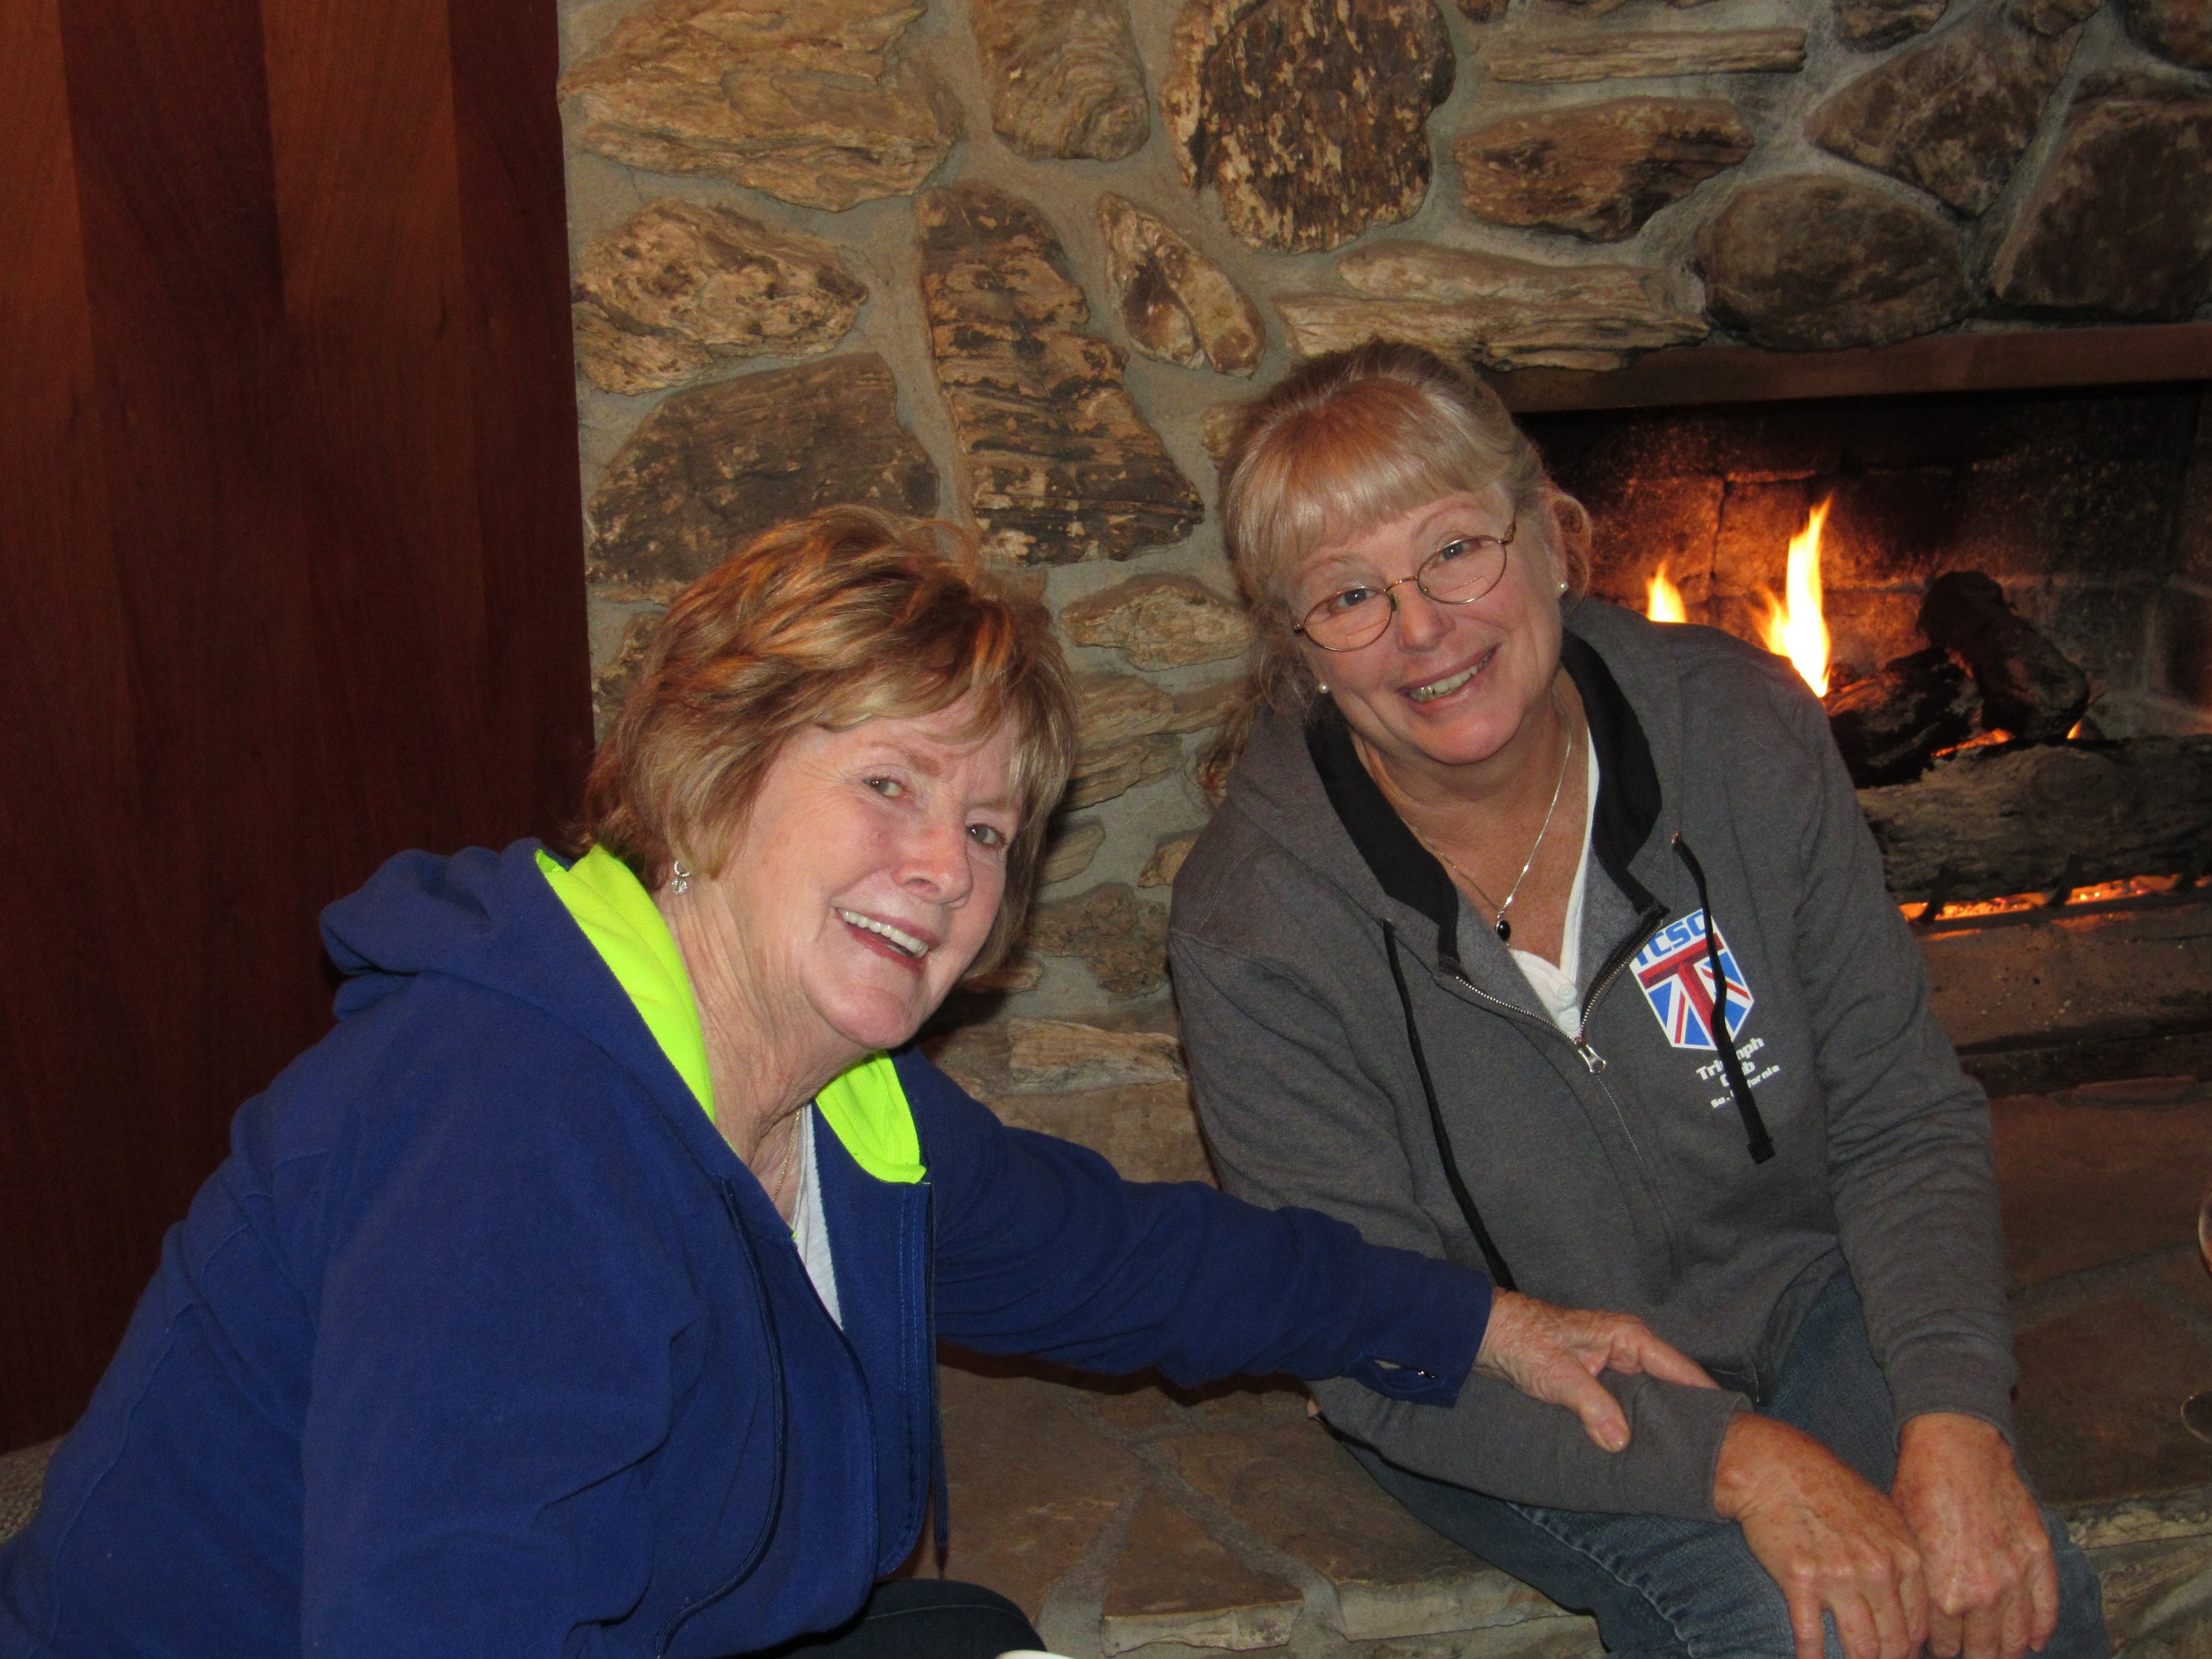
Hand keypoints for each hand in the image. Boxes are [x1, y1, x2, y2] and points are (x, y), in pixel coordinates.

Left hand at [1473, 1290, 1717, 1451]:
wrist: (1483, 1332)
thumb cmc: (1521, 1341)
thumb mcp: (1559, 1376)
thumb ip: (1593, 1407)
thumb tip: (1621, 1442)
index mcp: (1629, 1338)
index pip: (1684, 1373)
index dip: (1708, 1403)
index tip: (1731, 1436)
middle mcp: (1629, 1348)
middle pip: (1673, 1388)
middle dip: (1687, 1419)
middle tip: (1708, 1459)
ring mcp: (1614, 1364)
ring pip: (1650, 1399)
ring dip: (1659, 1425)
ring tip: (1681, 1462)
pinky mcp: (1597, 1380)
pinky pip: (1628, 1404)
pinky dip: (1634, 1424)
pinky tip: (1641, 1451)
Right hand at [1715, 1413, 1928, 1658]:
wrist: (1776, 1467)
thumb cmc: (1829, 1490)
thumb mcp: (1881, 1517)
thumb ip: (1900, 1562)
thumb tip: (1911, 1614)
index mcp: (1904, 1556)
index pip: (1918, 1628)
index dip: (1906, 1650)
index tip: (1892, 1654)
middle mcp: (1878, 1569)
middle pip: (1893, 1645)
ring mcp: (1839, 1576)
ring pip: (1861, 1649)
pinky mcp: (1800, 1580)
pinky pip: (1811, 1639)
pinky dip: (1812, 1658)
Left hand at [1892, 1413, 2058, 1658]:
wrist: (1955, 1448)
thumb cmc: (1920, 1489)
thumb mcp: (1906, 1544)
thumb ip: (1918, 1592)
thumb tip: (1917, 1625)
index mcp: (1944, 1594)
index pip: (1943, 1647)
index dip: (1936, 1648)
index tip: (1933, 1647)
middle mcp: (1984, 1595)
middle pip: (1983, 1651)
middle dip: (1971, 1655)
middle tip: (1965, 1653)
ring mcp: (2016, 1578)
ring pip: (2016, 1638)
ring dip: (2005, 1651)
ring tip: (1996, 1654)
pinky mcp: (2039, 1558)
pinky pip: (2046, 1609)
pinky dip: (2040, 1629)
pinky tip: (2032, 1640)